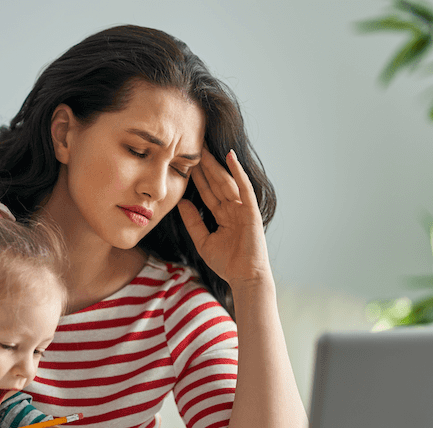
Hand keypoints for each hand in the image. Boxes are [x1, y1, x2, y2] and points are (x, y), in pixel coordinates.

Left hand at [177, 149, 272, 291]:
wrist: (244, 277)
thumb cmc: (227, 263)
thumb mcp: (203, 240)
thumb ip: (193, 221)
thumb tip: (181, 203)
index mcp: (224, 215)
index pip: (208, 191)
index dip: (197, 177)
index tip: (185, 161)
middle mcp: (234, 208)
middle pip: (216, 182)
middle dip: (205, 165)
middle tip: (193, 145)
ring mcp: (243, 208)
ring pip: (227, 182)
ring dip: (216, 164)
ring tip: (205, 147)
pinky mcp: (251, 211)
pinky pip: (243, 188)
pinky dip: (238, 172)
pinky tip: (230, 157)